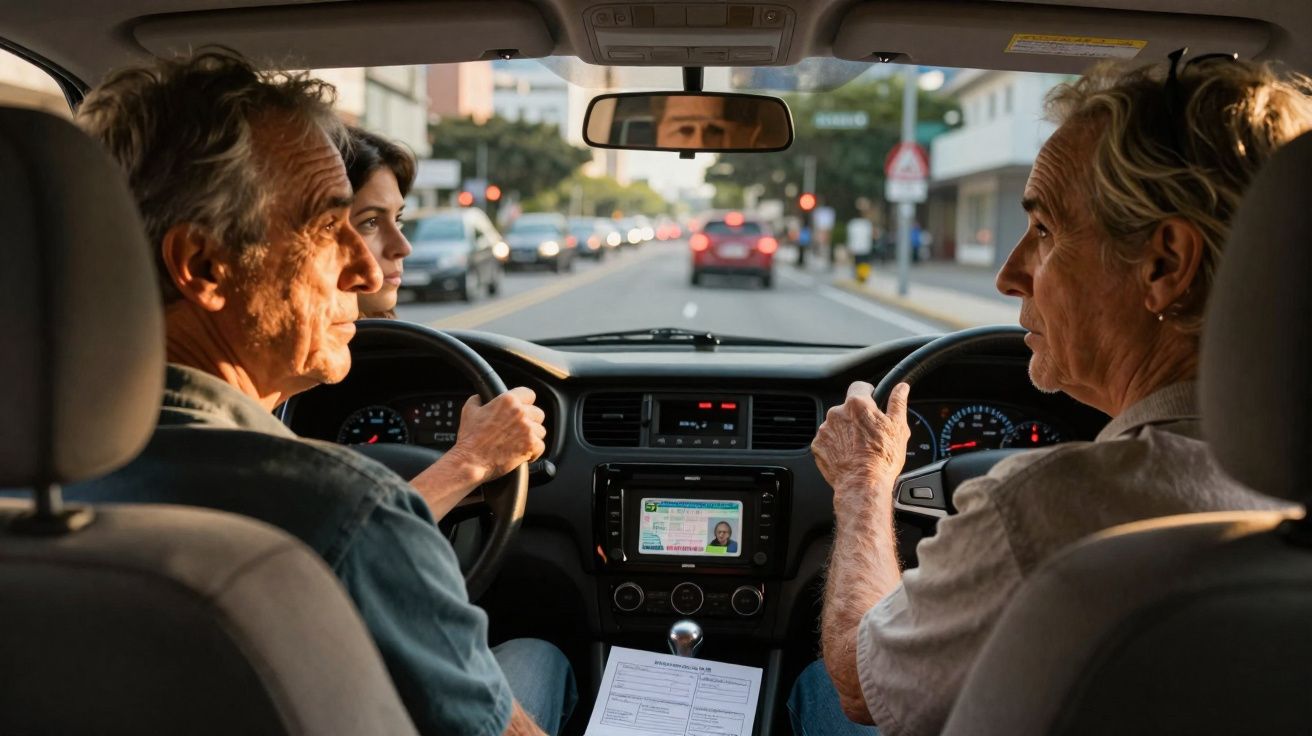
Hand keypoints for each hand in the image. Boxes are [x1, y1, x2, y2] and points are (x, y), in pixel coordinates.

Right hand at [446, 387, 546, 485]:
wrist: (471, 461)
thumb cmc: (470, 438)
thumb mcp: (469, 410)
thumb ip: (479, 400)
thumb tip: (481, 397)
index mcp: (508, 400)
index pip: (529, 394)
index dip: (525, 402)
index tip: (523, 408)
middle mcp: (520, 413)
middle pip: (538, 413)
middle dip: (530, 420)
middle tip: (519, 429)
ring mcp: (527, 429)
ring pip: (541, 430)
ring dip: (532, 436)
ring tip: (519, 442)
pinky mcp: (531, 445)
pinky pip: (541, 446)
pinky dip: (533, 451)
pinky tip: (522, 452)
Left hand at [812, 381, 910, 499]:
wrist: (862, 484)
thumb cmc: (882, 458)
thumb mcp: (898, 428)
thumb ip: (897, 403)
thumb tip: (901, 388)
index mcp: (857, 405)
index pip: (859, 387)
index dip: (867, 393)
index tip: (872, 400)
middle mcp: (836, 413)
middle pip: (847, 408)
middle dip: (857, 418)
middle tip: (870, 433)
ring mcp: (824, 430)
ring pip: (836, 425)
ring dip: (845, 432)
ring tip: (859, 448)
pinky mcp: (817, 446)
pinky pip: (827, 440)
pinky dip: (835, 446)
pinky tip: (848, 455)